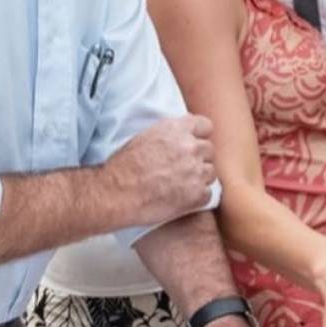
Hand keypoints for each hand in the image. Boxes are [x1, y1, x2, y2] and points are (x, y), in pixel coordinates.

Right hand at [101, 115, 216, 227]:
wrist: (115, 193)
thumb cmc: (123, 167)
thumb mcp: (145, 137)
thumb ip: (169, 135)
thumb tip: (180, 138)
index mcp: (176, 129)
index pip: (205, 126)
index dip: (199, 137)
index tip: (193, 145)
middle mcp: (190, 147)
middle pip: (209, 150)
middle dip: (198, 160)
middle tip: (182, 170)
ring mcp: (196, 171)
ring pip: (210, 173)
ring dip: (199, 179)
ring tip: (179, 186)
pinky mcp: (197, 194)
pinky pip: (207, 195)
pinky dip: (196, 199)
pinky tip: (180, 200)